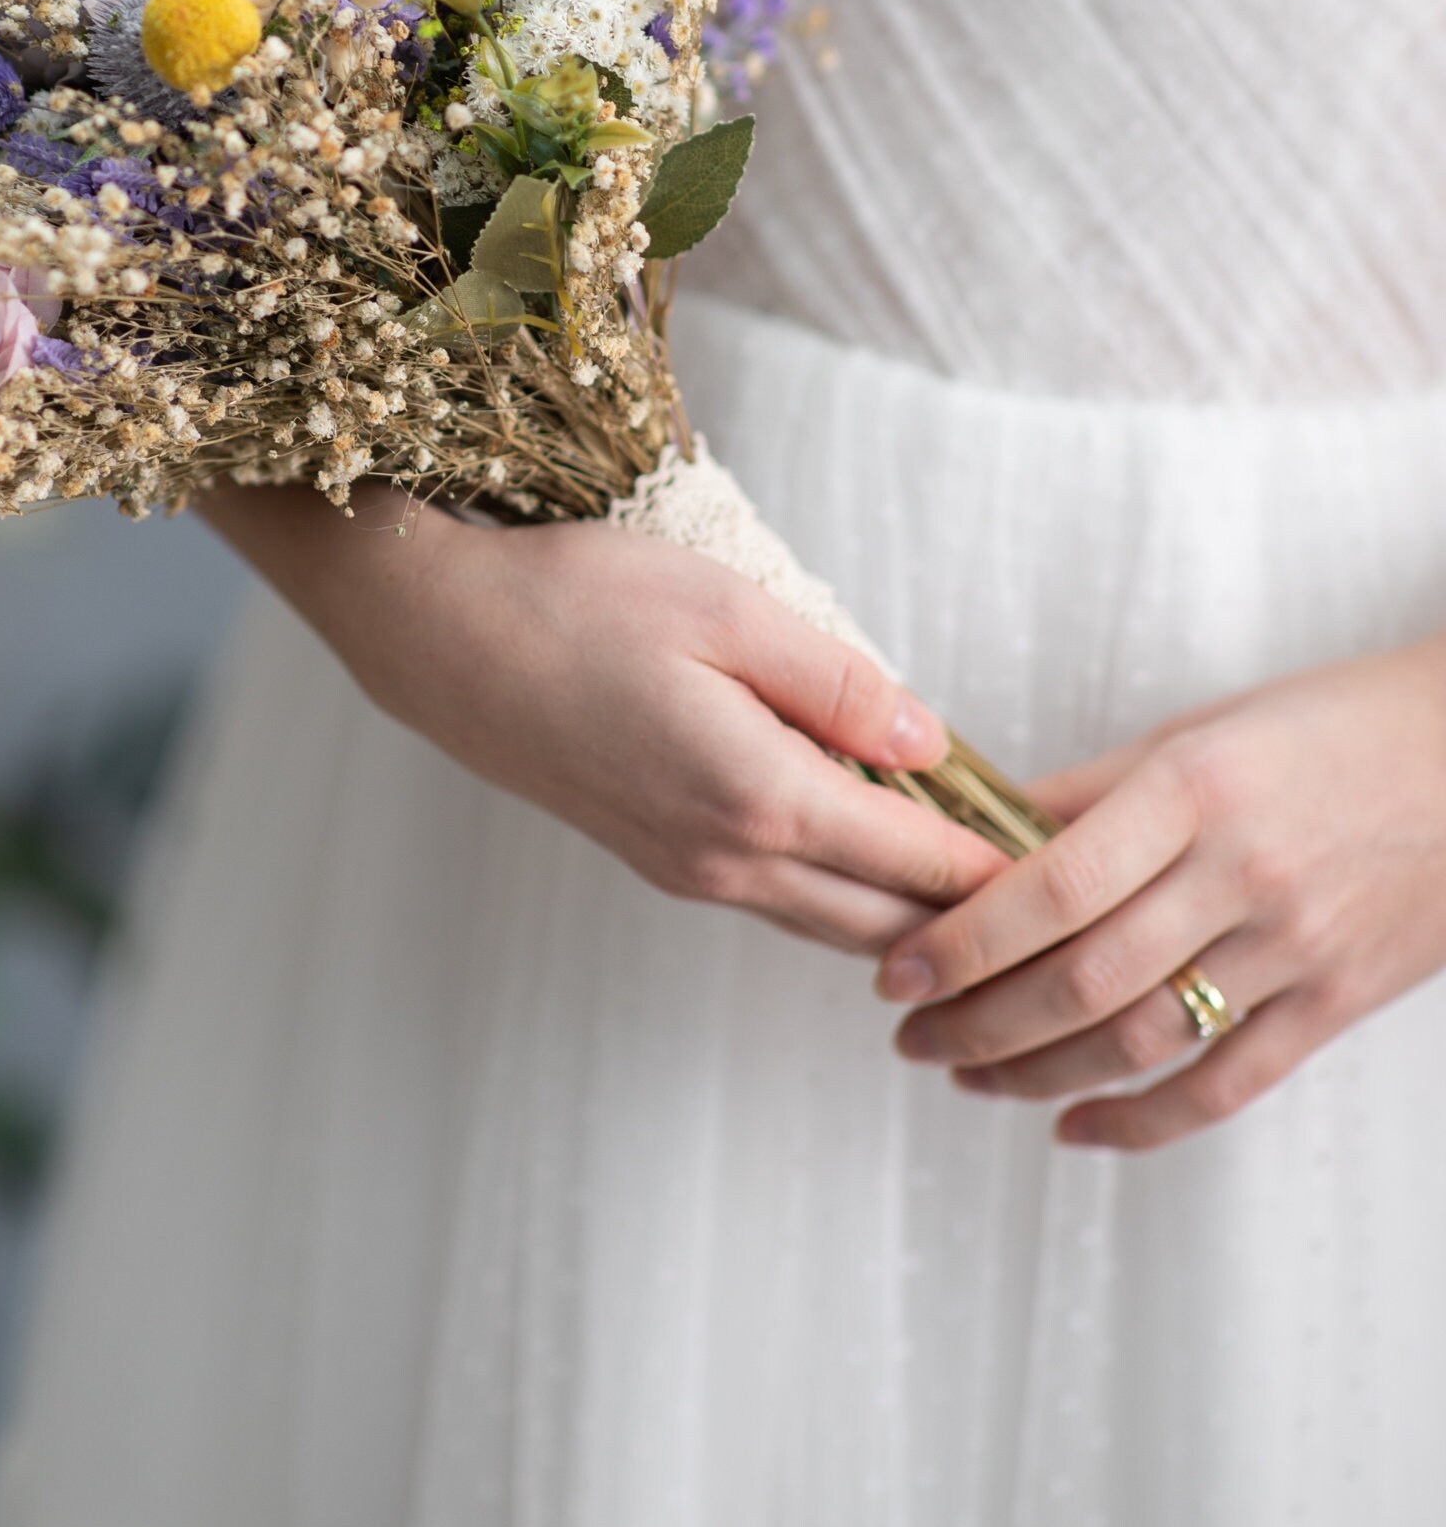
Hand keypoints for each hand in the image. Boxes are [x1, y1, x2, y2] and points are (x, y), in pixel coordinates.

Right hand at [206, 482, 1006, 953]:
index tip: (1087, 861)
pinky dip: (847, 890)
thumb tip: (936, 742)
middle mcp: (728, 861)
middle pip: (892, 925)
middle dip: (980, 917)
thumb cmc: (577, 601)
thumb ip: (840, 684)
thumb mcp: (727, 610)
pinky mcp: (660, 860)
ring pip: (836, 924)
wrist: (440, 642)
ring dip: (912, 912)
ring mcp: (689, 872)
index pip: (924, 864)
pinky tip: (878, 847)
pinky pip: (783, 899)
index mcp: (759, 800)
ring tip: (993, 882)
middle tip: (1067, 890)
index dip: (1010, 868)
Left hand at [874, 635, 1445, 1148]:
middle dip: (978, 1022)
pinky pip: (1226, 1086)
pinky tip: (1073, 1126)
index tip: (895, 969)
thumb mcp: (1198, 732)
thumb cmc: (1329, 728)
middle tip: (912, 1035)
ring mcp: (1295, 947)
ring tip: (967, 1075)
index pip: (1051, 888)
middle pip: (1084, 979)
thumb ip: (1086, 795)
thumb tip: (969, 840)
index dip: (963, 942)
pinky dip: (1140, 1121)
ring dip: (1036, 1073)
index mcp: (1194, 791)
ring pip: (1144, 1042)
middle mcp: (1241, 874)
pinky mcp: (1337, 1002)